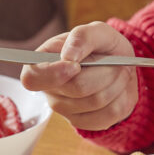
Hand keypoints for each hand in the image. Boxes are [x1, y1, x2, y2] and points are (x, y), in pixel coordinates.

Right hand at [20, 21, 137, 130]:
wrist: (120, 66)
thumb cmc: (102, 46)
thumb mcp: (97, 31)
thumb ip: (81, 36)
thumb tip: (68, 56)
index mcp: (42, 64)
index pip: (32, 78)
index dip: (54, 74)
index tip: (76, 65)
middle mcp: (49, 90)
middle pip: (77, 88)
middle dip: (104, 71)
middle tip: (112, 62)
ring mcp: (65, 111)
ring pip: (97, 101)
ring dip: (116, 83)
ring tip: (116, 73)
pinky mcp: (85, 123)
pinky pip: (110, 114)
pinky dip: (121, 97)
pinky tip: (117, 89)